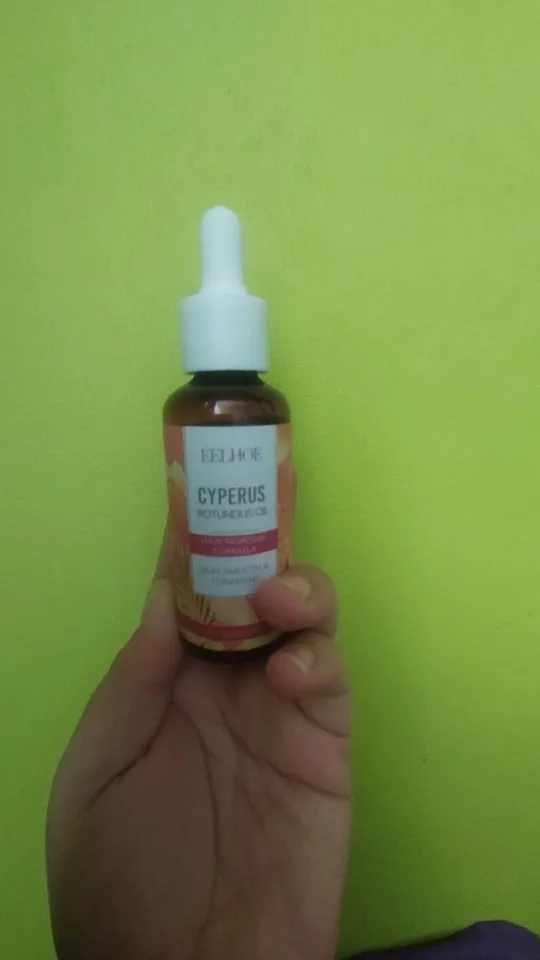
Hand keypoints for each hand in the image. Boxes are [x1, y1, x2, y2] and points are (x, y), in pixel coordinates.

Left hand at [47, 536, 350, 959]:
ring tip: (276, 590)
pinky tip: (287, 667)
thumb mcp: (97, 768)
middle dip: (255, 540)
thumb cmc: (122, 875)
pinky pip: (330, 681)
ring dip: (295, 586)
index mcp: (164, 679)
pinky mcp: (327, 746)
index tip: (197, 479)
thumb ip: (134, 677)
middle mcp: (225, 681)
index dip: (191, 537)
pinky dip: (315, 657)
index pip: (183, 590)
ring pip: (303, 619)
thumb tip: (165, 592)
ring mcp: (280, 711)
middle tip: (257, 499)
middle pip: (250, 590)